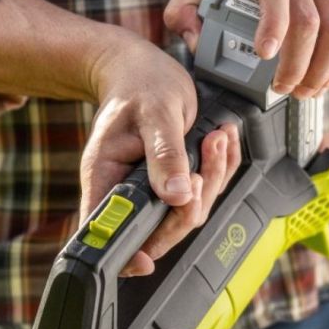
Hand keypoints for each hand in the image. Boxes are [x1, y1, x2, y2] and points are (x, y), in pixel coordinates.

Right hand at [82, 37, 241, 275]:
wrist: (141, 67)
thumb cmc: (139, 85)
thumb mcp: (155, 113)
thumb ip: (165, 155)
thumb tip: (176, 195)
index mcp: (106, 176)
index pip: (109, 230)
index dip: (127, 253)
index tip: (147, 261)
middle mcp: (125, 188)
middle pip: (159, 230)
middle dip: (190, 206)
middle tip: (202, 170)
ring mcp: (150, 187)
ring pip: (186, 211)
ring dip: (211, 179)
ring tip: (217, 140)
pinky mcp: (173, 179)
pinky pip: (201, 191)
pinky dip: (218, 169)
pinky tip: (222, 142)